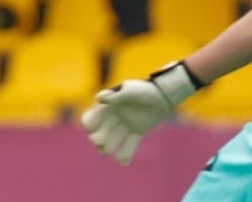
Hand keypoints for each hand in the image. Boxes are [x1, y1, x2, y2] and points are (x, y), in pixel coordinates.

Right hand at [80, 63, 196, 165]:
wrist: (162, 95)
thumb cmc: (143, 90)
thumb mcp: (130, 91)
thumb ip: (115, 97)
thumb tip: (98, 98)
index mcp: (106, 106)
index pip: (91, 117)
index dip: (88, 124)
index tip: (90, 129)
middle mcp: (113, 117)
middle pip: (100, 132)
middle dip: (97, 139)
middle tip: (98, 144)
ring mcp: (124, 126)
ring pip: (112, 141)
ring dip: (107, 148)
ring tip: (105, 153)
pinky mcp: (137, 132)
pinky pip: (129, 145)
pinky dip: (125, 154)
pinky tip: (123, 162)